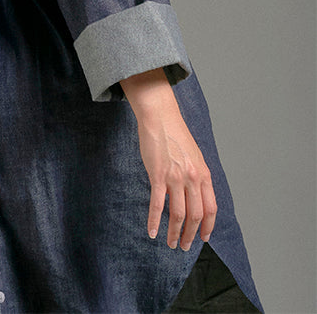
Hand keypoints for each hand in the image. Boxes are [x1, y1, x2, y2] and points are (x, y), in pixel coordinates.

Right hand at [120, 69, 216, 250]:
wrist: (160, 116)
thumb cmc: (175, 133)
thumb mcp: (193, 156)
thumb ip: (196, 175)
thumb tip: (193, 195)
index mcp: (204, 174)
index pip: (211, 208)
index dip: (208, 226)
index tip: (203, 238)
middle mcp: (193, 178)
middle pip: (195, 215)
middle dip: (190, 234)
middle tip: (184, 245)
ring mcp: (175, 177)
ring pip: (178, 214)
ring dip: (174, 233)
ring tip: (171, 243)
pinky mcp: (158, 175)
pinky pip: (157, 204)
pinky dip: (154, 221)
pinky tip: (152, 232)